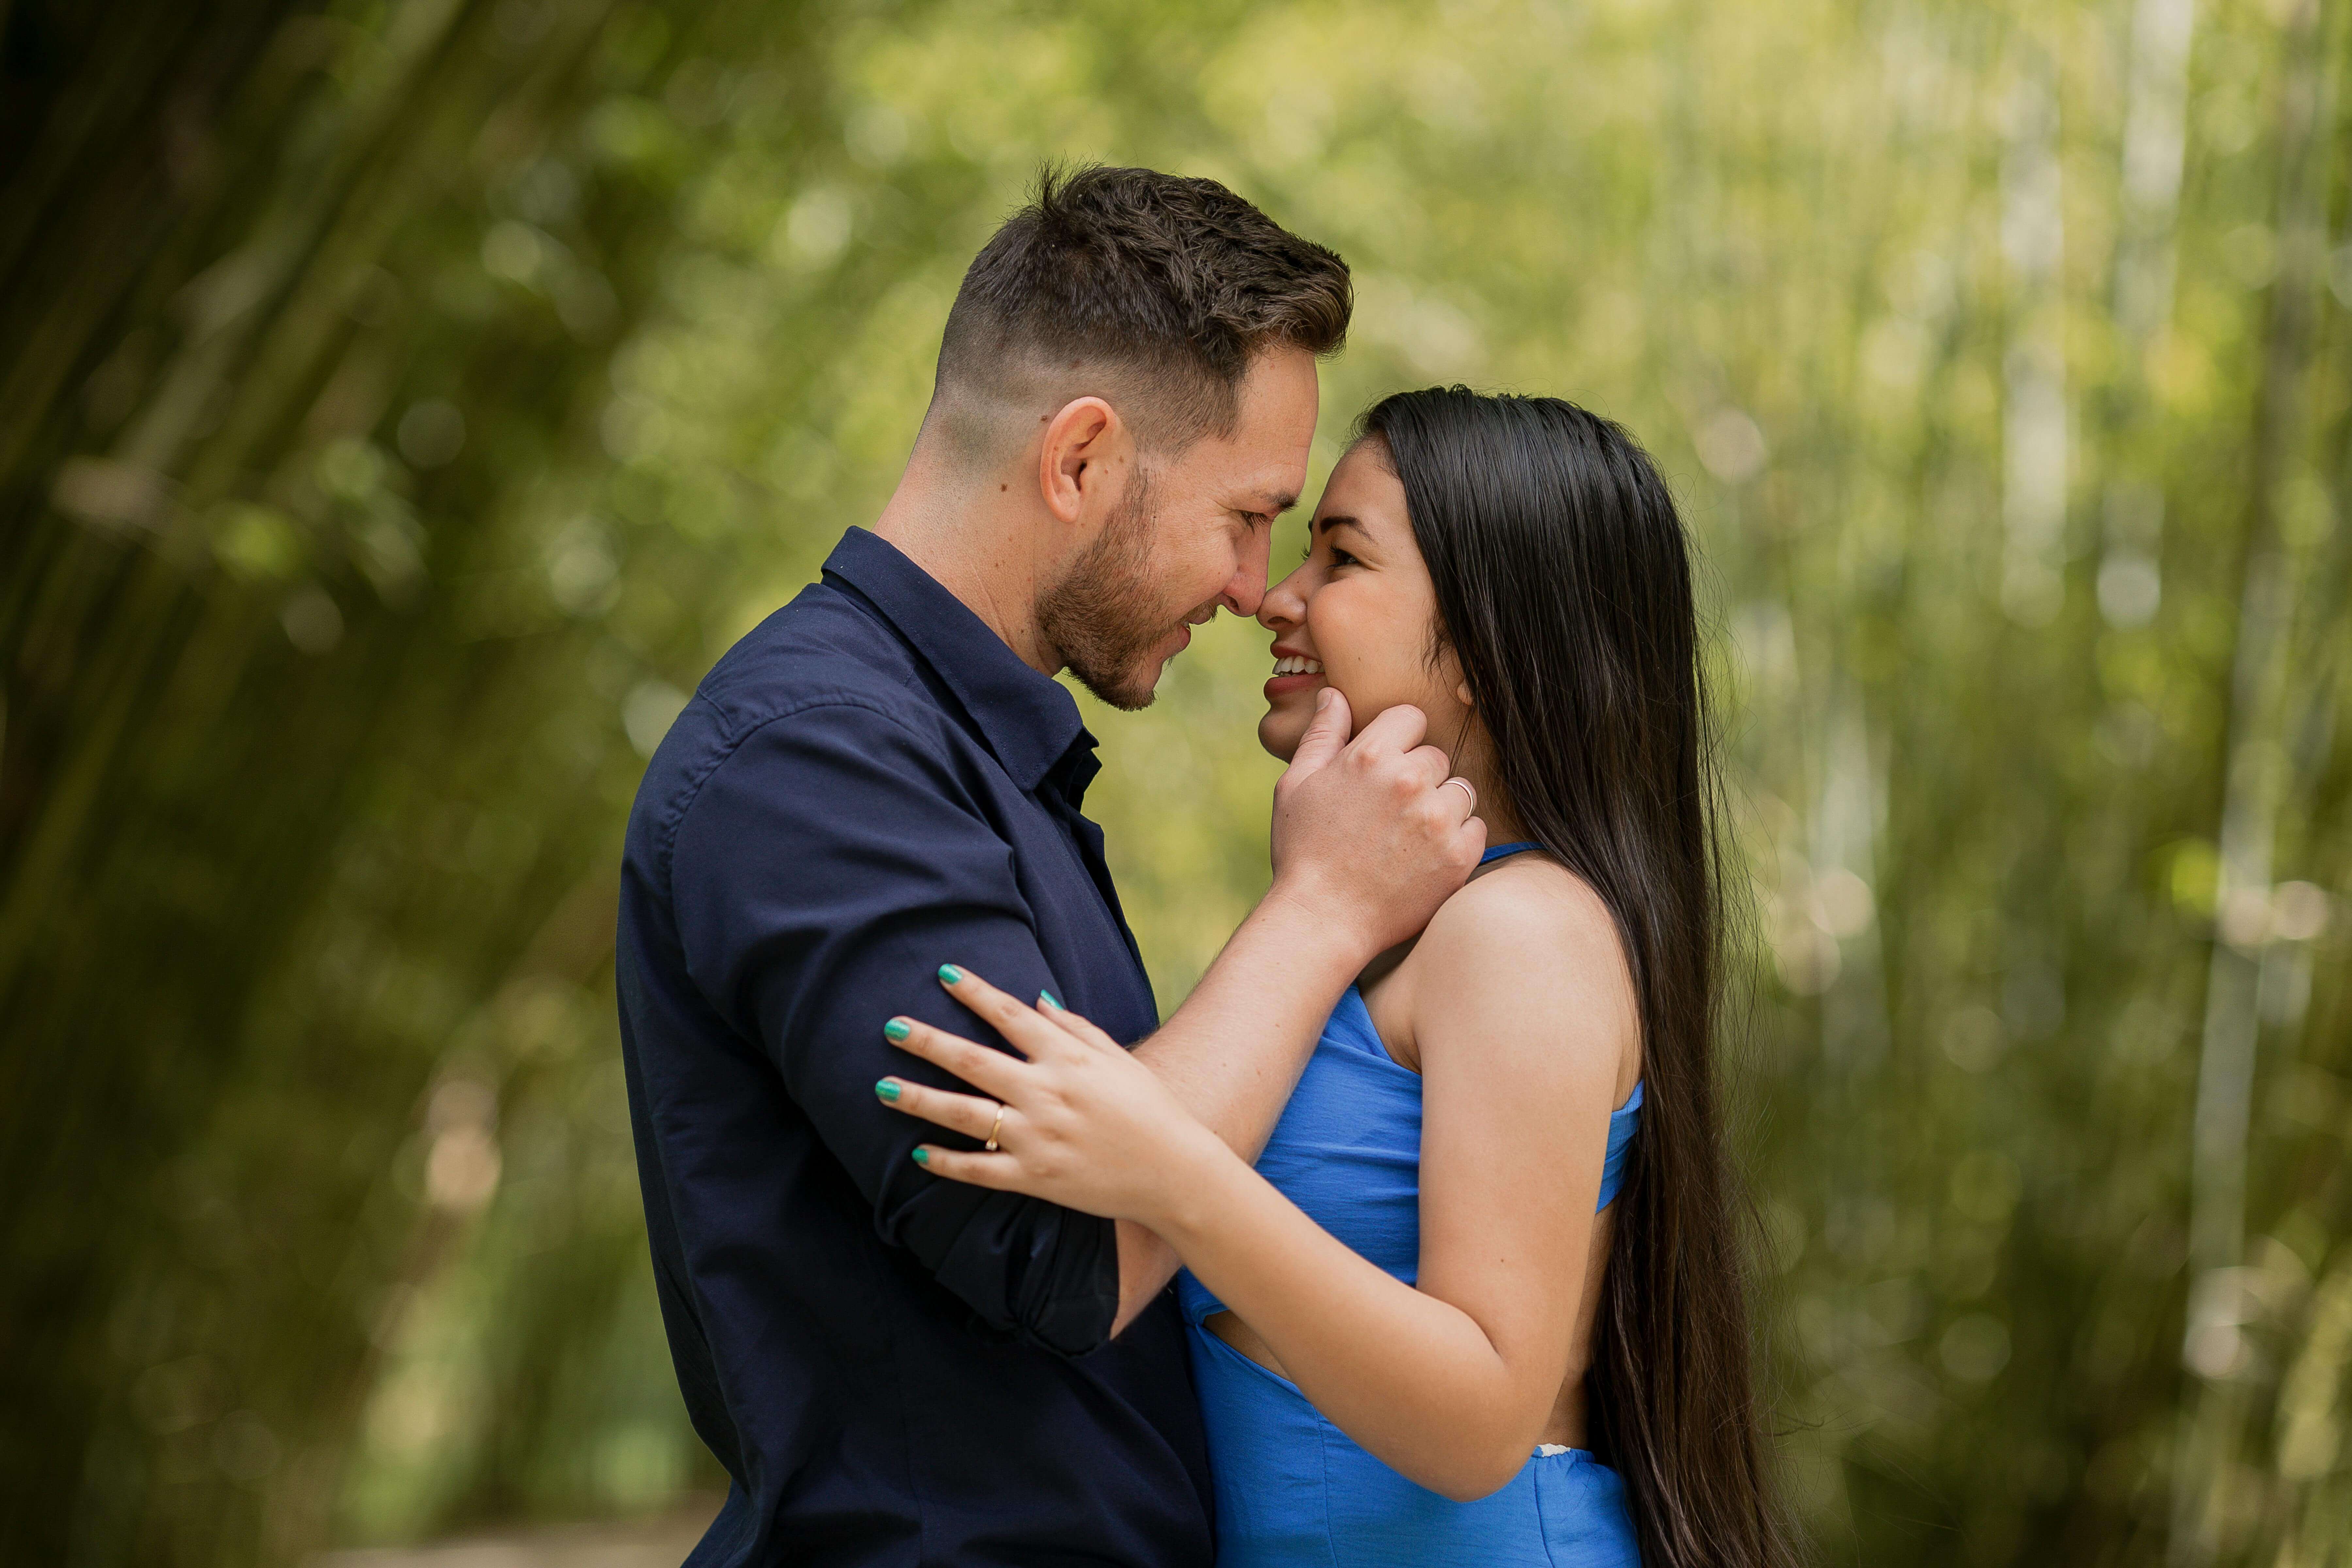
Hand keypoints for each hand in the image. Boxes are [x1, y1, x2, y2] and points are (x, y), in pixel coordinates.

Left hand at [875, 966, 1228, 1225]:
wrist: (1174, 1171)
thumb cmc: (1149, 1108)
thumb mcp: (1116, 1059)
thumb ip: (1074, 1028)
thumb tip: (1036, 999)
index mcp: (1067, 1059)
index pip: (1011, 1015)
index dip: (976, 993)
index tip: (945, 973)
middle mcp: (1046, 1093)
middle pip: (973, 1060)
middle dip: (928, 1041)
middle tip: (890, 1026)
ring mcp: (1037, 1138)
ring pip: (964, 1115)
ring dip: (919, 1099)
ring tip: (882, 1087)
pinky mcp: (1035, 1178)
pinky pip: (979, 1169)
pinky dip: (947, 1162)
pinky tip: (919, 1153)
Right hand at [1267, 689, 1485, 957]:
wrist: (1322, 920)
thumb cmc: (1303, 852)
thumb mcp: (1296, 785)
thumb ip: (1322, 735)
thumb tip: (1334, 694)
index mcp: (1370, 756)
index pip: (1410, 718)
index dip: (1398, 741)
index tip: (1386, 768)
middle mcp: (1409, 781)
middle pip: (1437, 756)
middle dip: (1417, 778)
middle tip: (1389, 813)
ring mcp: (1438, 819)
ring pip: (1461, 790)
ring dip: (1441, 807)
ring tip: (1408, 836)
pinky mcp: (1458, 856)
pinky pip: (1476, 828)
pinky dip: (1457, 840)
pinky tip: (1424, 857)